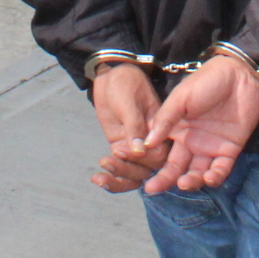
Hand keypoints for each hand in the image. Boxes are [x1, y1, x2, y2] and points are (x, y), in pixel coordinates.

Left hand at [88, 62, 164, 192]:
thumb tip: (139, 151)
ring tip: (99, 177)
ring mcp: (136, 148)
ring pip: (135, 175)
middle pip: (147, 170)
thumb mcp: (129, 101)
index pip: (159, 155)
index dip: (142, 159)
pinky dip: (111, 179)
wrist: (110, 77)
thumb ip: (134, 126)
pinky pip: (121, 169)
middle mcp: (152, 143)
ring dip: (118, 180)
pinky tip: (97, 179)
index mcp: (162, 130)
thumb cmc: (125, 83)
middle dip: (128, 172)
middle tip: (109, 163)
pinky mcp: (122, 149)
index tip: (121, 150)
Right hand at [141, 52, 258, 193]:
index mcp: (176, 130)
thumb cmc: (206, 81)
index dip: (152, 165)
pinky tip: (209, 178)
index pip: (161, 152)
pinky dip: (214, 177)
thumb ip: (165, 119)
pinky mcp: (229, 150)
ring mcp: (210, 147)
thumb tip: (145, 143)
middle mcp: (190, 142)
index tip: (141, 175)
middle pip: (176, 167)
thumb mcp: (181, 98)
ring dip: (190, 181)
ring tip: (184, 183)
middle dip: (165, 180)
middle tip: (153, 190)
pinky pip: (220, 170)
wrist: (239, 74)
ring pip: (197, 173)